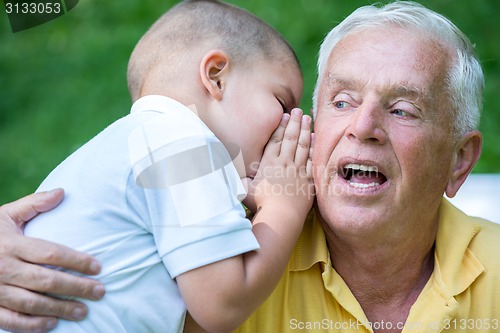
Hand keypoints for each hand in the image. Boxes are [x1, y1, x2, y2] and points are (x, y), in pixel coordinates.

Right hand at [0, 189, 104, 332]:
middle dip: (77, 287)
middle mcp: (4, 267)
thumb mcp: (6, 214)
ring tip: (84, 311)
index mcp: (12, 244)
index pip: (51, 253)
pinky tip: (52, 324)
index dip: (77, 261)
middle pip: (47, 280)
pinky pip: (10, 320)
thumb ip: (34, 204)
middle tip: (100, 292)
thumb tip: (62, 191)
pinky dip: (32, 325)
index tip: (98, 267)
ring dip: (60, 308)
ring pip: (32, 302)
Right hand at [244, 108, 314, 216]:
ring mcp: (298, 170)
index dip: (280, 126)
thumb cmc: (260, 203)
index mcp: (269, 163)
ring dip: (305, 131)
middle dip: (294, 122)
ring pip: (302, 146)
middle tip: (297, 111)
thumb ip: (238, 178)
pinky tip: (314, 140)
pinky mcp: (307, 180)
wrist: (281, 216)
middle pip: (290, 138)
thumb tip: (222, 170)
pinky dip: (313, 148)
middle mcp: (284, 163)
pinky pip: (311, 160)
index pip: (275, 140)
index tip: (284, 115)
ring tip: (307, 119)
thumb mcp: (244, 190)